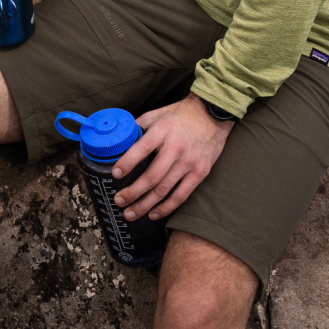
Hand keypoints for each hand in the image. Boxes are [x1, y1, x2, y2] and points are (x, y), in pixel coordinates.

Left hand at [110, 98, 231, 220]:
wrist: (212, 115)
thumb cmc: (181, 115)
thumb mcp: (157, 114)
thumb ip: (139, 126)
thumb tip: (119, 139)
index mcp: (162, 131)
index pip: (141, 149)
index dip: (127, 163)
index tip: (116, 174)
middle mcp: (176, 148)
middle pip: (151, 176)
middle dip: (132, 192)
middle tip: (119, 201)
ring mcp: (189, 162)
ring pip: (164, 190)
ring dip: (145, 204)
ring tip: (130, 213)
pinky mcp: (200, 172)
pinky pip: (181, 195)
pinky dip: (166, 207)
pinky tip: (153, 214)